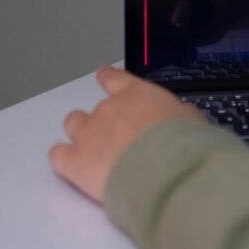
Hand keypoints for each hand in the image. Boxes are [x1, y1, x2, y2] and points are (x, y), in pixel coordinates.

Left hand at [49, 66, 203, 203]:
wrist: (165, 171)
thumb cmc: (183, 143)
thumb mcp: (191, 120)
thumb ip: (175, 115)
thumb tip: (177, 119)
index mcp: (137, 94)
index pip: (113, 78)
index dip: (107, 79)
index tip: (103, 77)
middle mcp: (108, 109)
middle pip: (93, 109)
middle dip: (102, 123)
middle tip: (118, 141)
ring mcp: (87, 133)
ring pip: (73, 125)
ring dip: (81, 135)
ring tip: (95, 153)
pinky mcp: (73, 160)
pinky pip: (57, 155)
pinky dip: (65, 160)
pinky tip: (76, 168)